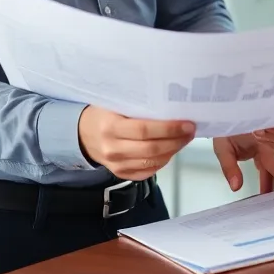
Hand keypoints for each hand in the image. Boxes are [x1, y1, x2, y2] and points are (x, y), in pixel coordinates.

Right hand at [78, 105, 194, 180]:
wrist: (83, 134)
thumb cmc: (104, 113)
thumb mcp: (114, 102)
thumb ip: (136, 103)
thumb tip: (169, 99)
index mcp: (111, 126)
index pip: (144, 130)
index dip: (168, 128)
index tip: (187, 123)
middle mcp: (112, 148)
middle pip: (151, 149)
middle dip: (176, 141)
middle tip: (190, 131)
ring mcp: (116, 165)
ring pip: (152, 162)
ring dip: (173, 151)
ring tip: (184, 139)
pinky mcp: (120, 174)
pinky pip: (147, 172)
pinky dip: (163, 162)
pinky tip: (171, 150)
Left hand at [214, 135, 273, 194]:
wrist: (224, 116)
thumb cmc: (225, 130)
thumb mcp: (223, 148)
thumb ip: (229, 167)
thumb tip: (236, 187)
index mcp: (261, 142)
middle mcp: (267, 143)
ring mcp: (266, 145)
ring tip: (272, 199)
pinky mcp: (263, 147)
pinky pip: (270, 163)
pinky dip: (270, 175)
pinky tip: (267, 187)